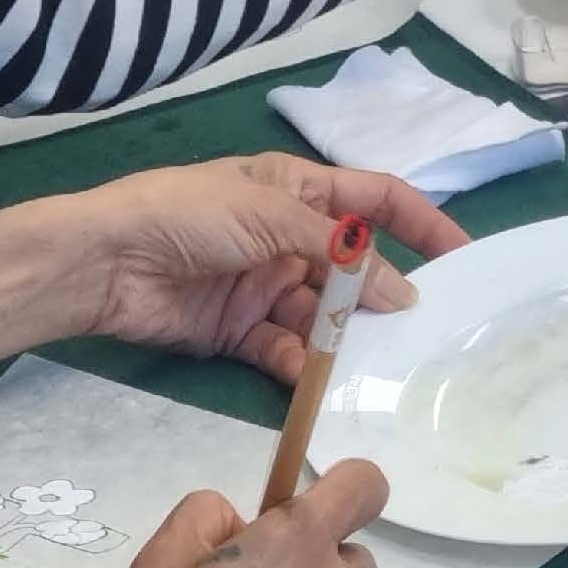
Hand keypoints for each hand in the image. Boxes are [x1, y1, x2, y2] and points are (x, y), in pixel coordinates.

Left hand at [0, 153, 462, 380]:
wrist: (104, 260)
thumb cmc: (186, 213)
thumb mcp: (267, 211)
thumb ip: (336, 251)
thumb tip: (400, 290)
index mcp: (295, 190)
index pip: (375, 201)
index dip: (421, 223)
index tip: (463, 258)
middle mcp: (285, 237)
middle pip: (353, 268)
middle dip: (383, 296)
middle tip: (420, 331)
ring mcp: (262, 286)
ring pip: (322, 316)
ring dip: (342, 338)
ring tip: (370, 364)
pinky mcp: (236, 331)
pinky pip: (283, 350)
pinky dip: (300, 364)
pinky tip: (312, 377)